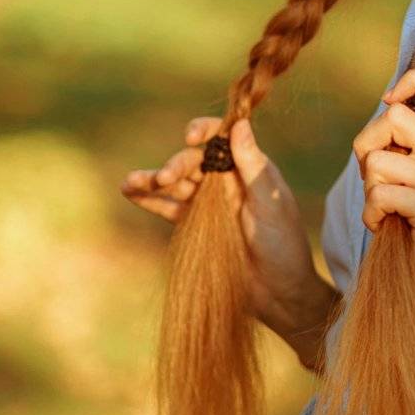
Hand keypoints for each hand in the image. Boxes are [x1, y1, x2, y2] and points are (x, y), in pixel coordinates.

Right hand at [119, 116, 319, 336]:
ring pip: (177, 184)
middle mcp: (227, 181)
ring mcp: (210, 203)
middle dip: (177, 165)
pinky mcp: (196, 226)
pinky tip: (130, 192)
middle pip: (194, 162)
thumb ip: (252, 166)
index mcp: (249, 169)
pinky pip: (169, 208)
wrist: (279, 292)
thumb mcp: (271, 203)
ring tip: (129, 182)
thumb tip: (241, 123)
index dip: (205, 131)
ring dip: (153, 180)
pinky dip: (150, 200)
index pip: (223, 139)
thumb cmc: (285, 244)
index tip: (190, 137)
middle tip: (165, 178)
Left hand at [353, 69, 414, 333]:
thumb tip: (386, 108)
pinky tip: (384, 226)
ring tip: (386, 210)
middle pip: (395, 117)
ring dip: (369, 190)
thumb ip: (408, 147)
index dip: (414, 82)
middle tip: (380, 181)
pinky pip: (379, 193)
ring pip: (378, 160)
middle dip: (370, 147)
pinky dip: (371, 214)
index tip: (393, 106)